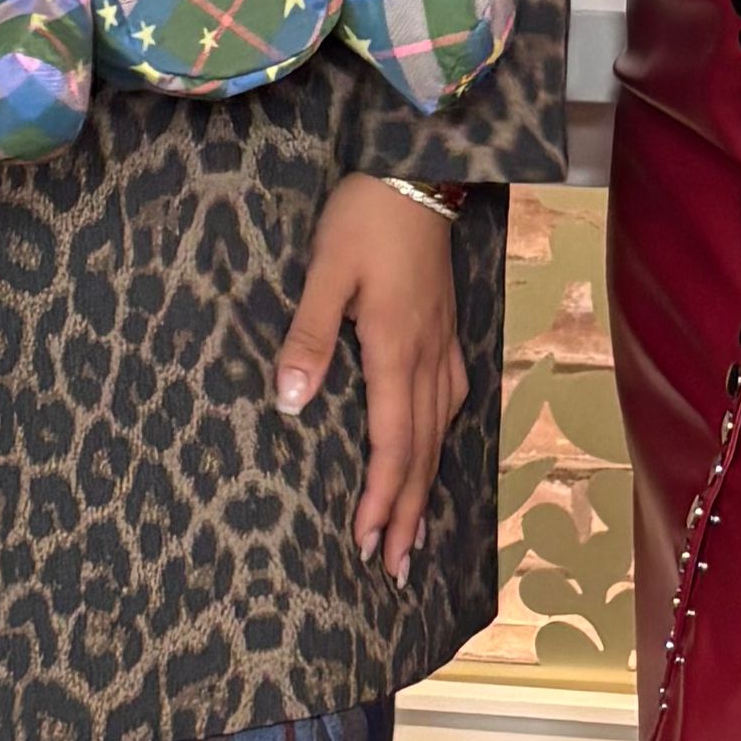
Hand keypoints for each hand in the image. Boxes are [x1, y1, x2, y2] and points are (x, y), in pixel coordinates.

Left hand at [272, 176, 471, 584]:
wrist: (416, 170)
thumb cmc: (364, 216)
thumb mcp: (324, 270)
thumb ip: (307, 337)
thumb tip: (289, 404)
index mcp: (394, 349)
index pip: (392, 444)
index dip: (382, 499)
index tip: (367, 544)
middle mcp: (426, 357)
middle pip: (421, 452)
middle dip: (408, 514)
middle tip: (395, 569)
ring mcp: (442, 344)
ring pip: (439, 432)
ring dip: (427, 487)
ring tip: (416, 534)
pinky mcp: (446, 330)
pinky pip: (451, 402)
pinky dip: (440, 442)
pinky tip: (434, 452)